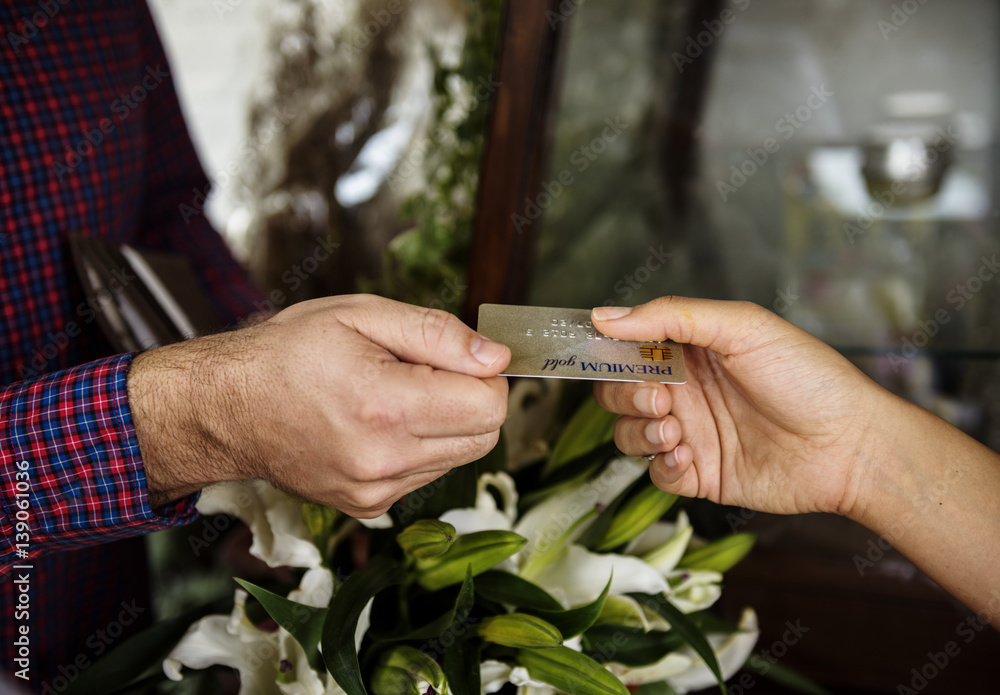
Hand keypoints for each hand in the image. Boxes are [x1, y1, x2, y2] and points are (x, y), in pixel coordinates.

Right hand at [129, 295, 509, 516]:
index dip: (485, 375)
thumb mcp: (362, 314)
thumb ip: (438, 334)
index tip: (456, 357)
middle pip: (484, 437)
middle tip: (425, 372)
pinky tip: (379, 424)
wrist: (227, 407)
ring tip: (393, 395)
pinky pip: (426, 474)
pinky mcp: (368, 507)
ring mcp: (375, 492)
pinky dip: (420, 447)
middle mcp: (384, 460)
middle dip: (472, 399)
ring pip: (460, 458)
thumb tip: (497, 358)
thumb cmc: (289, 352)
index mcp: (385, 407)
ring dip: (446, 424)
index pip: (490, 406)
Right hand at [592, 297, 888, 516]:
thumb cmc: (807, 377)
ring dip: (640, 432)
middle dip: (625, 396)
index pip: (627, 348)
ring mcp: (691, 434)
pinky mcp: (701, 475)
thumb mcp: (741, 328)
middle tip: (662, 399)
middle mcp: (685, 391)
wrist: (850, 446)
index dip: (608, 353)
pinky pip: (656, 475)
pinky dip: (663, 467)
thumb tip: (605, 316)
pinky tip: (691, 458)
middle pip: (617, 394)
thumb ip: (671, 316)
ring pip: (628, 435)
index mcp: (691, 351)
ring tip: (677, 431)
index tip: (599, 356)